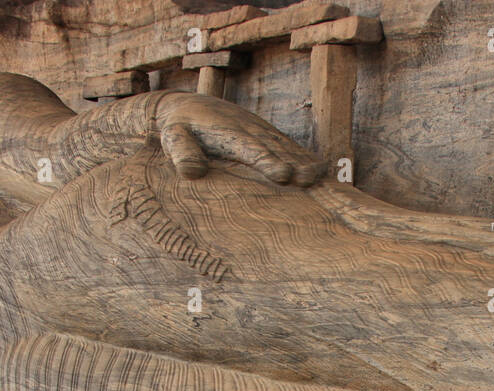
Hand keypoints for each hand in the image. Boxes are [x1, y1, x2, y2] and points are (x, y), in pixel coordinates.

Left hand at [153, 93, 325, 186]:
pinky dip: (305, 158)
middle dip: (295, 164)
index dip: (268, 161)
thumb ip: (182, 153)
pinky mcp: (267, 135)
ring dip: (304, 161)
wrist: (187, 107)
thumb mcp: (173, 137)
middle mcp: (250, 129)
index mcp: (228, 132)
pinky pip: (289, 147)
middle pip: (276, 148)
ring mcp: (261, 131)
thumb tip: (191, 172)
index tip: (282, 175)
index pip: (251, 149)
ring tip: (321, 178)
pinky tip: (321, 173)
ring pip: (286, 147)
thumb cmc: (178, 128)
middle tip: (310, 181)